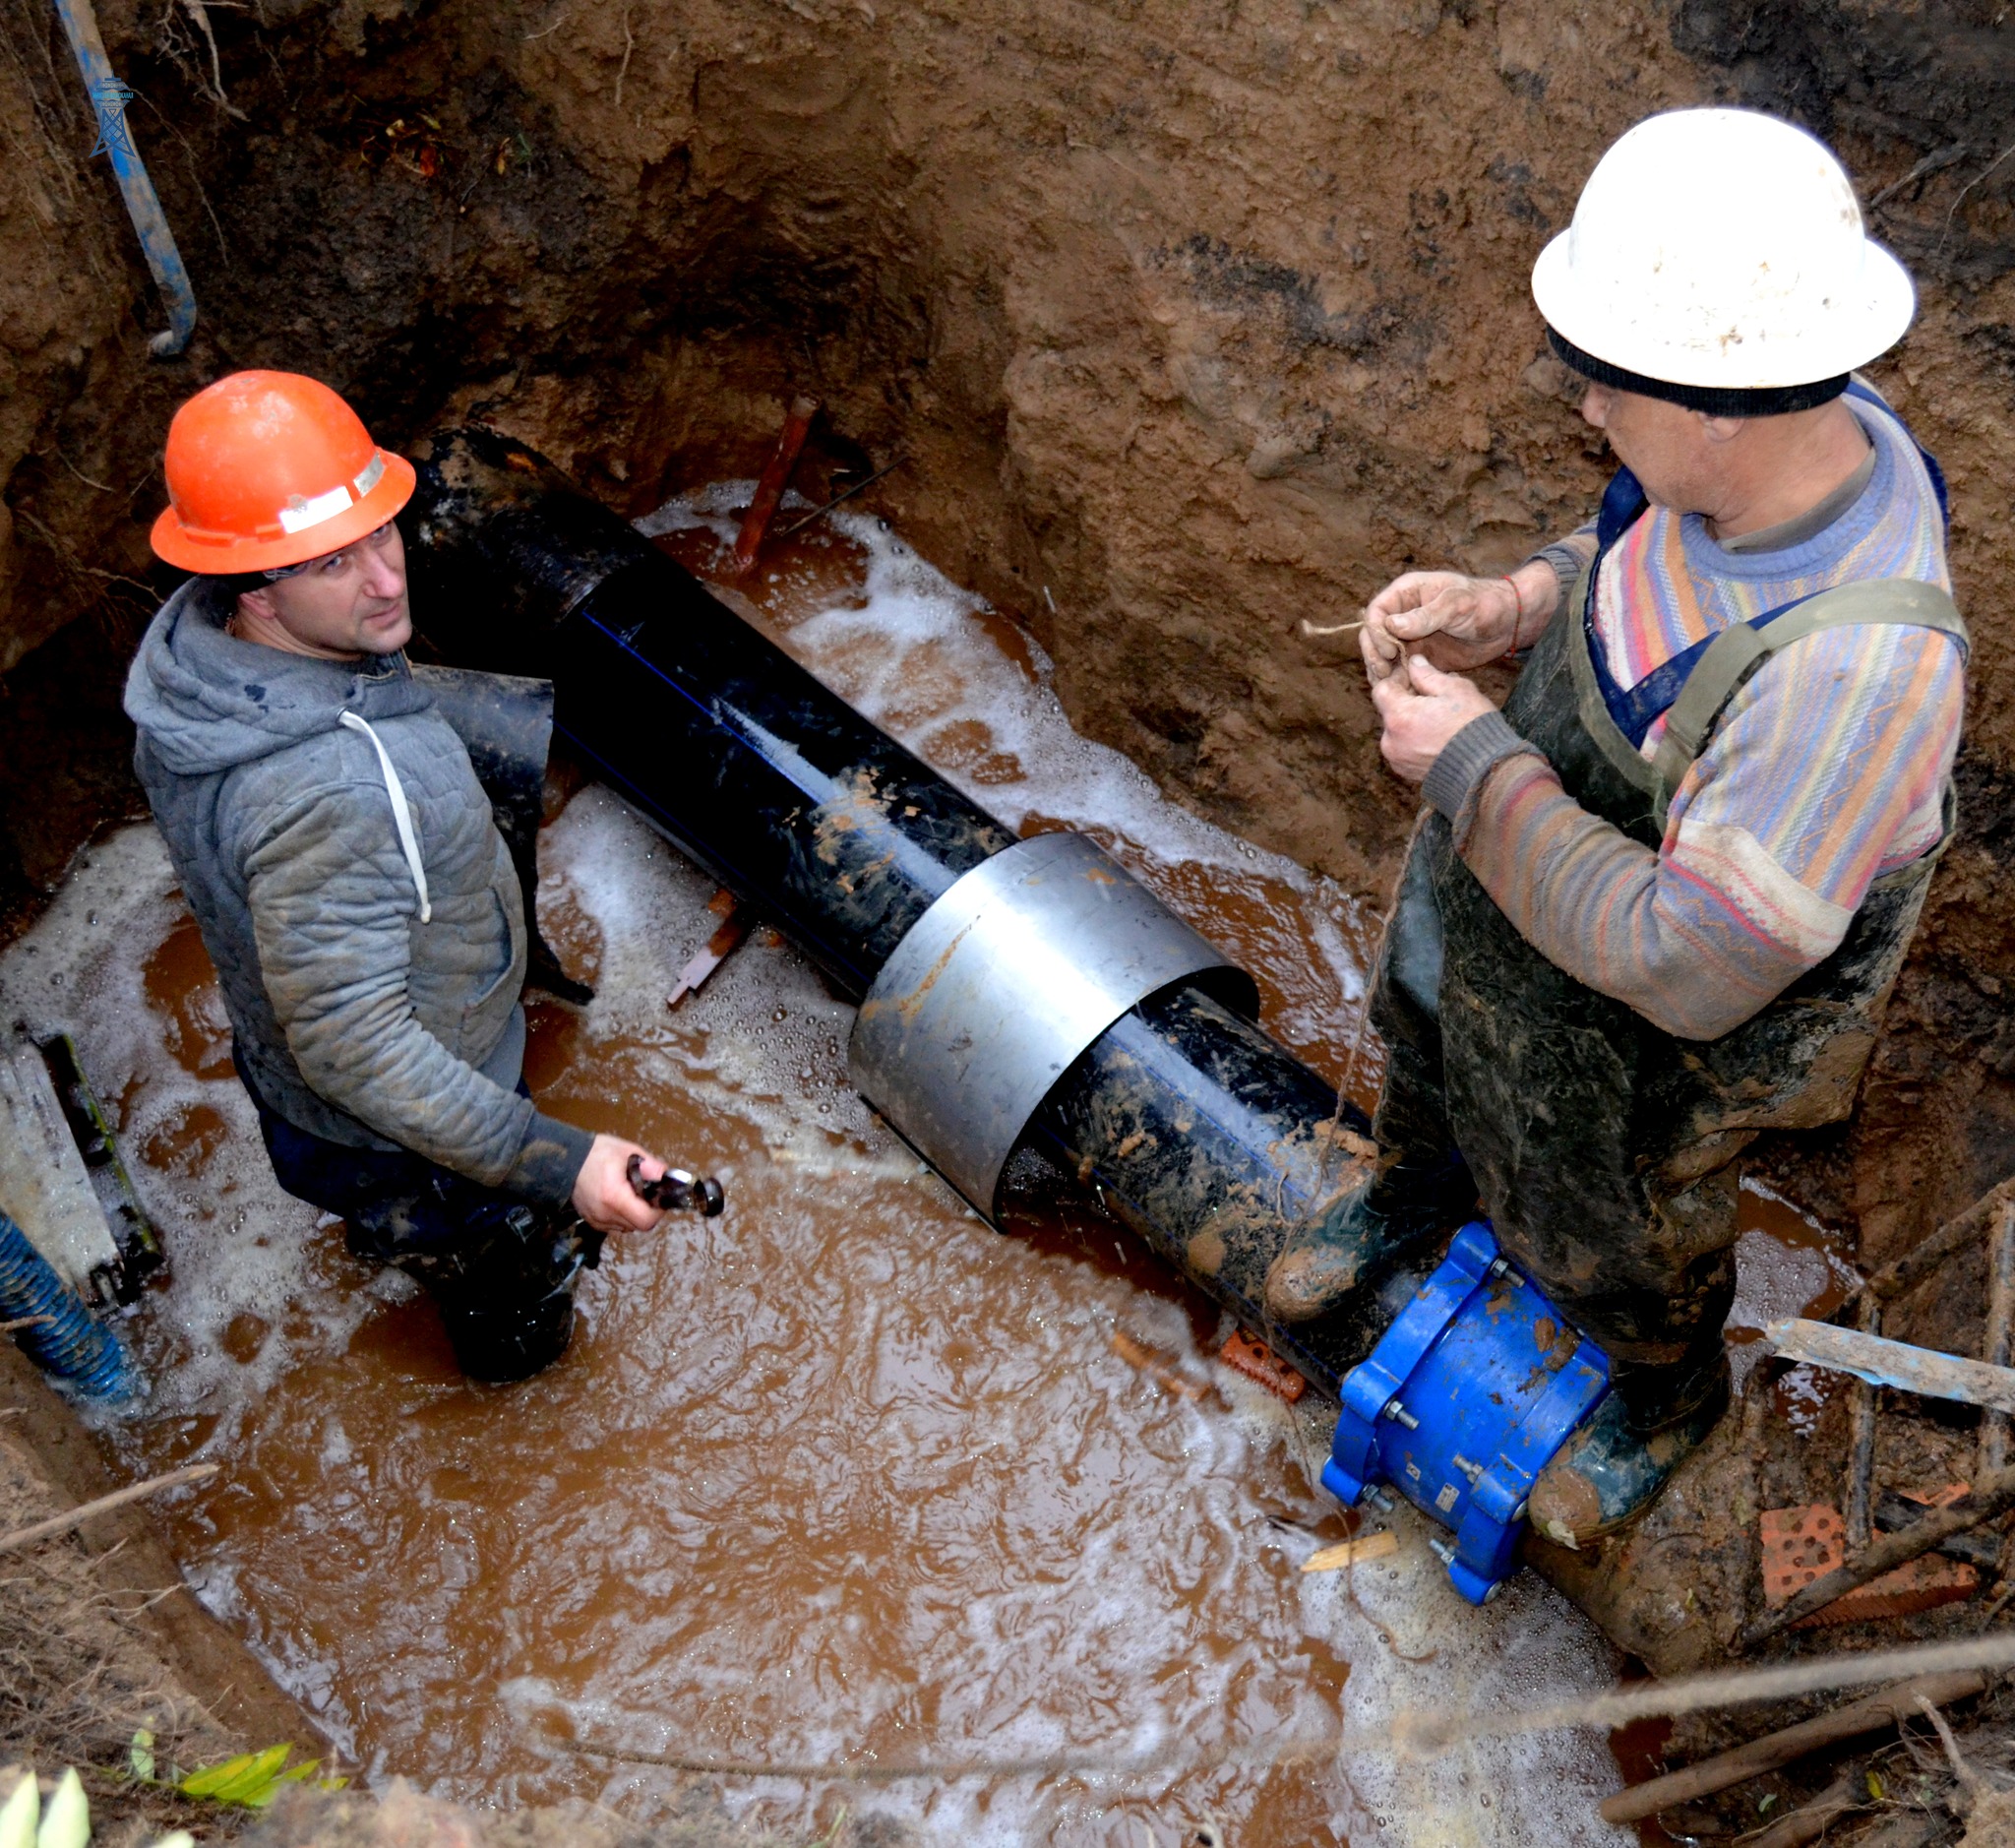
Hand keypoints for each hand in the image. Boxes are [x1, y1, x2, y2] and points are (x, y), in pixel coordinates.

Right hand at [572, 1132, 670, 1233]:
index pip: (646, 1220)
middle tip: (647, 1194)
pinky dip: (623, 1216)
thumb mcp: (628, 1151)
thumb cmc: (597, 1153)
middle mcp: (604, 1214)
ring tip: (631, 1194)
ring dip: (635, 1214)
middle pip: (638, 1225)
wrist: (566, 1161)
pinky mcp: (592, 1222)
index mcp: (614, 1196)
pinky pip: (616, 1226)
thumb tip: (669, 1177)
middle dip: (648, 1211)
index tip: (659, 1197)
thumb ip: (651, 1166)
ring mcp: (596, 1220)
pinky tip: (620, 1199)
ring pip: (628, 1227)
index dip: (658, 1211)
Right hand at [1361, 566, 1545, 683]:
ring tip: (1391, 688)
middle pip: (1373, 636)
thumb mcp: (1456, 605)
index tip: (1388, 652)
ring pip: (1382, 657)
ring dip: (1383, 673)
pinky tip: (1404, 693)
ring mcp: (1409, 638)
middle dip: (1374, 656)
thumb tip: (1391, 625)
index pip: (1376, 612)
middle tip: (1384, 674)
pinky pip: (1400, 671)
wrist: (1507, 624)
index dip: (1375, 633)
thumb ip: (1425, 615)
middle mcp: (1403, 615)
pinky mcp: (1419, 658)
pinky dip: (1398, 683)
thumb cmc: (1484, 604)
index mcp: (1407, 593)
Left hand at [1371, 653, 1499, 784]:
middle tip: (1431, 697)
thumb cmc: (1472, 726)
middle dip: (1406, 700)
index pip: (1381, 689)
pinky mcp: (1406, 771)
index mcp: (1399, 716)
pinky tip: (1436, 737)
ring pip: (1396, 730)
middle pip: (1389, 710)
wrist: (1486, 769)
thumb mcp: (1456, 690)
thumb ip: (1428, 675)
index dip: (1397, 680)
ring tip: (1437, 719)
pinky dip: (1413, 740)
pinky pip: (1402, 748)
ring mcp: (1397, 758)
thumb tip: (1414, 663)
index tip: (1414, 677)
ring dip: (1410, 721)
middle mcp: (1390, 740)